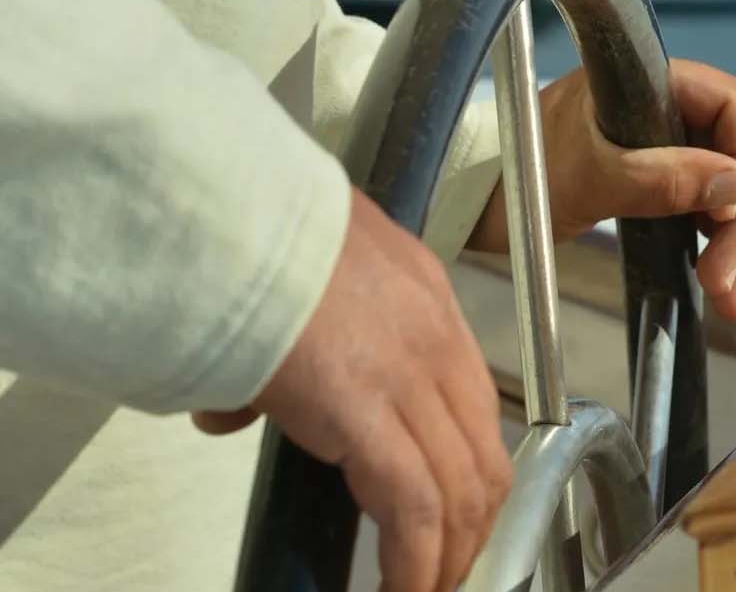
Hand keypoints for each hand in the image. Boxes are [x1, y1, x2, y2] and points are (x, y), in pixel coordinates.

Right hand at [194, 188, 511, 591]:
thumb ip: (281, 344)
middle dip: (475, 523)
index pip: (474, 400)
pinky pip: (414, 505)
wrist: (218, 214)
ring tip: (429, 589)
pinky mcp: (368, 412)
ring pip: (463, 486)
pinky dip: (417, 561)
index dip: (472, 467)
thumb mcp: (287, 279)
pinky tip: (406, 589)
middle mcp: (434, 336)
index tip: (461, 510)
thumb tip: (237, 409)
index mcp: (424, 297)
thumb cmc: (244, 234)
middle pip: (484, 451)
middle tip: (453, 567)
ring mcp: (409, 374)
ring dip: (451, 553)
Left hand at [467, 59, 735, 320]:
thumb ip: (662, 179)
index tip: (726, 211)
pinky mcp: (659, 182)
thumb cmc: (516, 177)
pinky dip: (718, 248)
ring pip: (727, 189)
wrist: (471, 203)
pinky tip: (723, 288)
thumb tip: (734, 185)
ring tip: (731, 298)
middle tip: (723, 276)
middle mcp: (665, 109)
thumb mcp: (590, 179)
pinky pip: (705, 211)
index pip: (730, 105)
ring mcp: (665, 147)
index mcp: (650, 83)